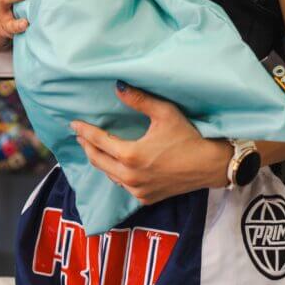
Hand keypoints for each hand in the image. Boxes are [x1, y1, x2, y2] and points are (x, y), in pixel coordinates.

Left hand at [71, 83, 231, 204]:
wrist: (210, 165)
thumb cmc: (188, 136)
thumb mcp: (164, 113)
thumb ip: (138, 100)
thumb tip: (117, 86)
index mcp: (130, 156)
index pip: (98, 141)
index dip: (84, 131)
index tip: (73, 124)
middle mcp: (130, 177)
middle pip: (97, 161)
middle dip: (86, 147)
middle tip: (79, 135)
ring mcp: (138, 190)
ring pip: (109, 175)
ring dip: (99, 160)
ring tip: (93, 148)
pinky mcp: (147, 198)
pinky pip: (122, 185)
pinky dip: (114, 173)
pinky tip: (114, 165)